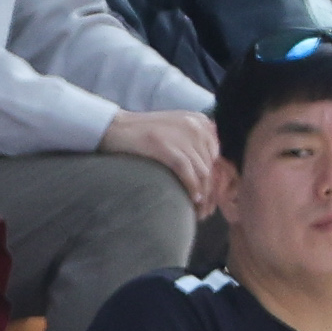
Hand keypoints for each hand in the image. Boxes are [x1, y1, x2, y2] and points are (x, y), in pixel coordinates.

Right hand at [100, 109, 220, 215]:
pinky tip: (193, 200)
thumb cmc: (142, 134)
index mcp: (199, 121)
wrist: (114, 127)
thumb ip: (193, 141)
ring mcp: (180, 135)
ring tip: (200, 210)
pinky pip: (187, 172)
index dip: (217, 177)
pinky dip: (192, 187)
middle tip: (206, 209)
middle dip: (211, 190)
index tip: (212, 196)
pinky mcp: (165, 147)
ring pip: (202, 171)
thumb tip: (207, 168)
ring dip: (203, 194)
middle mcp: (195, 126)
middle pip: (211, 164)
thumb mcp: (174, 130)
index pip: (217, 153)